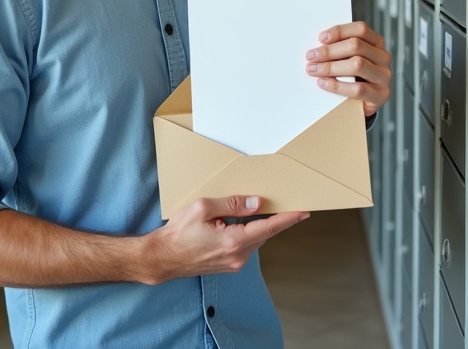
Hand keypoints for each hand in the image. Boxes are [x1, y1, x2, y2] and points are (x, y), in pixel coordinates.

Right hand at [139, 195, 307, 284]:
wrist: (163, 258)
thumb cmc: (178, 233)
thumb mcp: (203, 208)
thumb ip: (233, 204)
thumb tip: (257, 203)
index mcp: (234, 241)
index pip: (269, 228)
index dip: (289, 218)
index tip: (304, 211)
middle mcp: (238, 256)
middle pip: (265, 234)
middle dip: (274, 218)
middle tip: (284, 202)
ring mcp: (234, 263)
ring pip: (256, 240)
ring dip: (260, 226)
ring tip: (259, 209)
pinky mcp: (229, 265)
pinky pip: (247, 246)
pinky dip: (250, 233)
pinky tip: (242, 223)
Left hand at [305, 21, 391, 116]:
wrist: (362, 103)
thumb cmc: (352, 76)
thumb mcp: (348, 59)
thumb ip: (339, 49)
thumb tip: (317, 46)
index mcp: (376, 43)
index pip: (360, 30)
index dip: (340, 31)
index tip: (321, 38)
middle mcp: (383, 57)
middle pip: (356, 46)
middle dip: (330, 51)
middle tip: (311, 56)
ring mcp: (384, 76)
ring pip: (357, 65)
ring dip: (331, 67)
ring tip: (313, 69)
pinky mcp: (381, 95)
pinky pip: (358, 89)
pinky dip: (337, 85)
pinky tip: (322, 83)